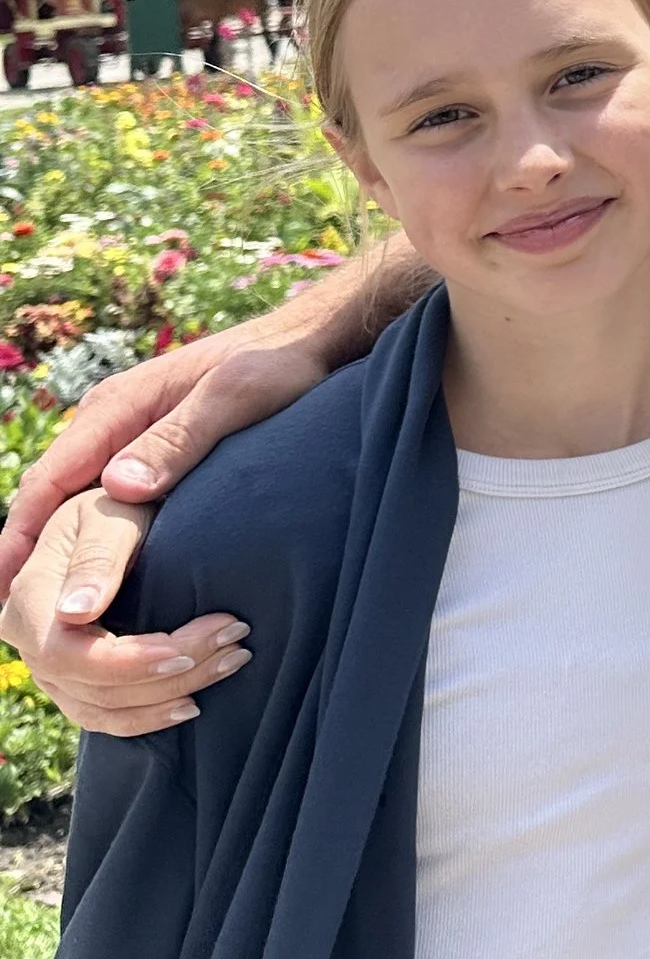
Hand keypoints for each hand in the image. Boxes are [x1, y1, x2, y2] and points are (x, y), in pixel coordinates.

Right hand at [0, 318, 327, 597]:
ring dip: (54, 545)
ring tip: (42, 610)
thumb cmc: (278, 365)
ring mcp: (129, 435)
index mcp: (117, 407)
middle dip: (26, 549)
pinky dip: (91, 534)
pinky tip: (97, 574)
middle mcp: (111, 421)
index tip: (5, 588)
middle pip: (49, 494)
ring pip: (75, 498)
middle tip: (12, 617)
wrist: (310, 340)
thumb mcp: (234, 399)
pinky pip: (105, 496)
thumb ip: (179, 440)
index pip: (48, 479)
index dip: (21, 534)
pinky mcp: (154, 449)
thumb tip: (118, 490)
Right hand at [3, 489, 249, 735]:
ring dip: (171, 694)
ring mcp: (48, 663)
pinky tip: (192, 703)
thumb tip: (74, 614)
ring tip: (232, 660)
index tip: (188, 650)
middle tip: (235, 642)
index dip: (129, 663)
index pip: (70, 654)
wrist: (121, 508)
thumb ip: (98, 555)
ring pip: (104, 706)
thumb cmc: (120, 502)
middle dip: (168, 674)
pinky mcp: (73, 676)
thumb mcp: (113, 515)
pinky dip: (148, 715)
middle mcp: (29, 638)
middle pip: (94, 685)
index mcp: (30, 598)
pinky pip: (104, 715)